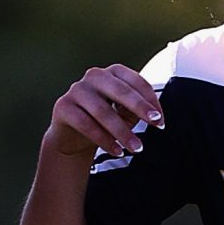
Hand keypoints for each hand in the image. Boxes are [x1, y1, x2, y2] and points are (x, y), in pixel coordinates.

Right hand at [47, 65, 161, 158]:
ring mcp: (77, 89)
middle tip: (155, 123)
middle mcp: (94, 76)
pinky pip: (86, 124)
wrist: (72, 137)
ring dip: (122, 131)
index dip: (150, 100)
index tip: (160, 120)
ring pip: (103, 110)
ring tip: (136, 148)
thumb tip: (155, 115)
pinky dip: (104, 140)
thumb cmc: (103, 122)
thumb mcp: (124, 115)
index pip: (135, 81)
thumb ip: (137, 111)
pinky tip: (117, 151)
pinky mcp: (63, 106)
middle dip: (140, 107)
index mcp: (112, 73)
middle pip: (120, 90)